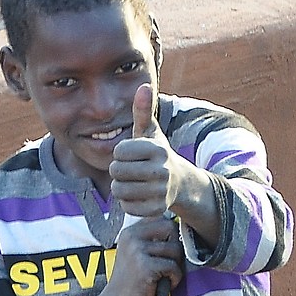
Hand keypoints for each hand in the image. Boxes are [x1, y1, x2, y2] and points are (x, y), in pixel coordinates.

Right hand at [97, 213, 184, 295]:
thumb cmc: (130, 283)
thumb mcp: (135, 255)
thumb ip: (151, 240)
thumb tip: (179, 228)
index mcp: (129, 232)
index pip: (162, 218)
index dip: (171, 235)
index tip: (166, 253)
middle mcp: (131, 237)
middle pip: (171, 227)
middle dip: (176, 247)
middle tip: (170, 264)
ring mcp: (137, 250)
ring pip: (175, 249)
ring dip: (176, 267)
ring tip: (164, 278)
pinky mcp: (144, 267)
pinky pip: (173, 267)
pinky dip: (174, 279)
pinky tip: (163, 286)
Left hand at [107, 81, 174, 218]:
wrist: (179, 183)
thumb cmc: (156, 153)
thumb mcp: (150, 132)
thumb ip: (143, 111)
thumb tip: (144, 85)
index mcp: (157, 150)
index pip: (119, 152)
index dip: (120, 153)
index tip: (130, 154)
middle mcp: (161, 171)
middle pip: (116, 171)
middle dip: (117, 171)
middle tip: (129, 170)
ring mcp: (160, 192)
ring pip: (119, 190)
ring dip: (120, 187)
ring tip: (131, 182)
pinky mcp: (157, 209)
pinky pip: (126, 207)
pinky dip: (127, 203)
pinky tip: (137, 195)